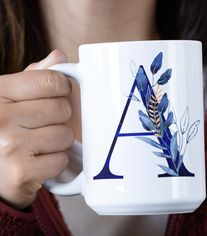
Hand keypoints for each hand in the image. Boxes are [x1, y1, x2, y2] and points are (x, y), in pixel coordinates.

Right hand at [0, 50, 73, 208]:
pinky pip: (61, 160)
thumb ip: (35, 76)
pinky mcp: (22, 173)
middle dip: (58, 117)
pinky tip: (37, 161)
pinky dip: (54, 162)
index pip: (52, 81)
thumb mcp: (10, 96)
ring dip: (57, 141)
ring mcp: (10, 146)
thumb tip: (60, 57)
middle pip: (62, 108)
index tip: (58, 93)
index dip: (62, 87)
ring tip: (38, 144)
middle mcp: (1, 118)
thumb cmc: (2, 128)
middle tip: (41, 124)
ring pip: (65, 135)